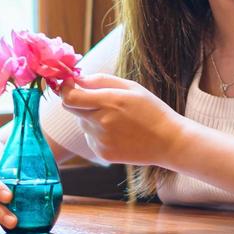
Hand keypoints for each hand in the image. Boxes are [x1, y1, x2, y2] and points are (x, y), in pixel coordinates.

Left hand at [55, 73, 185, 166]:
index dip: (65, 88)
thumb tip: (78, 79)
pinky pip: (90, 138)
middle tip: (96, 99)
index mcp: (109, 102)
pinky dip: (98, 133)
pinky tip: (119, 133)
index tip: (70, 83)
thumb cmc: (151, 110)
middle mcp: (102, 122)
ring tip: (116, 119)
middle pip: (71, 109)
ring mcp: (101, 140)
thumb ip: (101, 80)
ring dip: (91, 118)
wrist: (168, 142)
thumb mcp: (131, 87)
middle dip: (78, 101)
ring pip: (82, 123)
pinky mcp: (103, 153)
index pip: (70, 97)